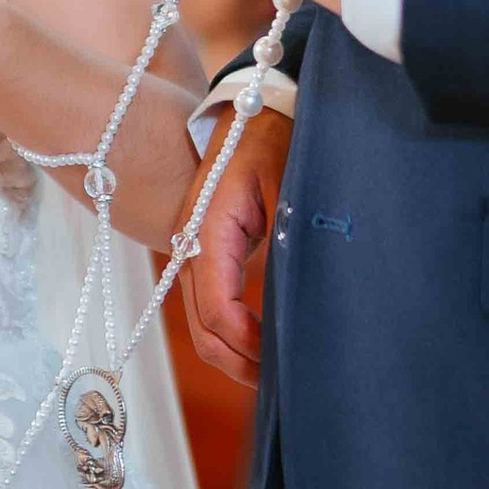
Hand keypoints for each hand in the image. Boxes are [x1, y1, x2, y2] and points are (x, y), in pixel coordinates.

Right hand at [181, 108, 288, 385]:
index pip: (216, 307)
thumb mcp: (291, 182)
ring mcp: (194, 250)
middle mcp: (191, 245)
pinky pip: (210, 305)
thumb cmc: (278, 136)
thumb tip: (296, 297)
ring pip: (202, 323)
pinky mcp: (206, 252)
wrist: (258, 102)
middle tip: (284, 386)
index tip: (284, 361)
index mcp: (208, 227)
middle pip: (202, 328)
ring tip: (276, 374)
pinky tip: (264, 346)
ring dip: (234, 354)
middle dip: (238, 364)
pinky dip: (232, 334)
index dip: (246, 344)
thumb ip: (289, 238)